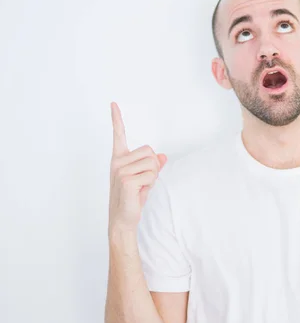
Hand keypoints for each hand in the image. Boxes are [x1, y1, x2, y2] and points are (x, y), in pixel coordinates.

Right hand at [108, 102, 166, 232]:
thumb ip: (153, 166)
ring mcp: (120, 170)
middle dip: (153, 166)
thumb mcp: (145, 179)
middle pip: (150, 151)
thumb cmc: (133, 198)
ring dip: (152, 176)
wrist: (124, 218)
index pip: (118, 135)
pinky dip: (151, 184)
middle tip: (143, 181)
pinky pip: (151, 175)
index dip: (117, 119)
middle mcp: (118, 161)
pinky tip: (139, 192)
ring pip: (153, 163)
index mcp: (119, 158)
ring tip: (141, 187)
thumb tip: (163, 156)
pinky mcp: (126, 180)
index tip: (113, 104)